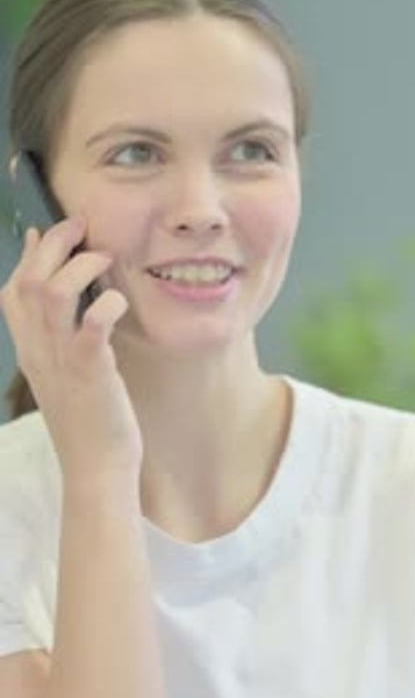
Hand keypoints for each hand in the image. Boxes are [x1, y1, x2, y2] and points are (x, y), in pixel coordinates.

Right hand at [0, 217, 143, 482]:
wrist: (95, 469)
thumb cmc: (88, 420)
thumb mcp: (63, 375)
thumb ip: (58, 338)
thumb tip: (64, 300)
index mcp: (30, 351)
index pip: (12, 293)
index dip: (29, 257)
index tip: (48, 232)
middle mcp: (38, 352)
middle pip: (28, 282)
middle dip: (54, 245)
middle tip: (83, 228)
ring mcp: (61, 361)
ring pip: (51, 294)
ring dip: (79, 266)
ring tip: (104, 258)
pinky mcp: (91, 373)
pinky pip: (90, 327)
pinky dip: (106, 304)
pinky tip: (120, 301)